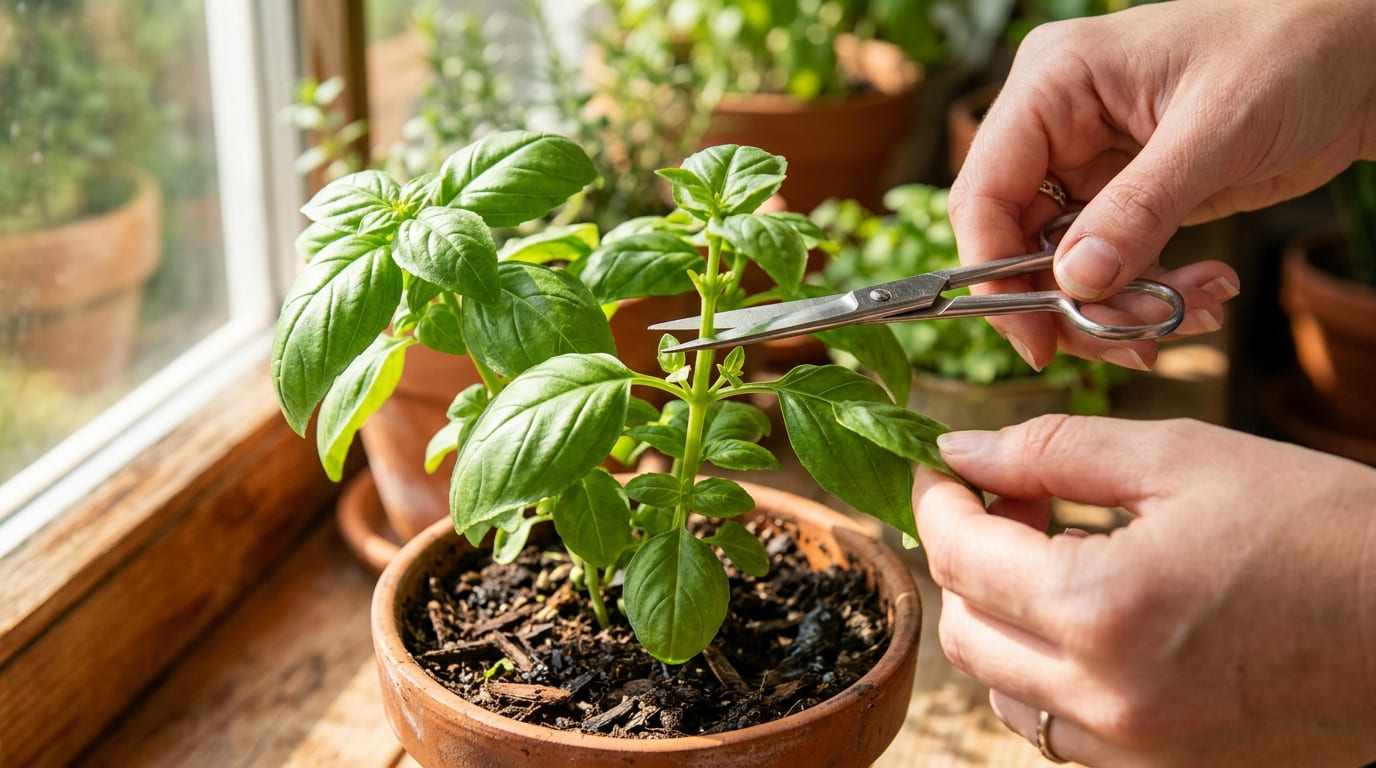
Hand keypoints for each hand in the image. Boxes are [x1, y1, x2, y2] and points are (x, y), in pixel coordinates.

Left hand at [915, 416, 1375, 766]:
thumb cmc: (1326, 531)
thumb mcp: (1185, 460)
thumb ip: (1053, 451)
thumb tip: (961, 452)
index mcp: (1105, 607)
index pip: (958, 557)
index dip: (936, 503)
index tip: (943, 471)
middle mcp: (1108, 697)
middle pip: (965, 628)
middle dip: (965, 556)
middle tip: (1012, 503)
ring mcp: (1137, 751)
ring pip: (1002, 687)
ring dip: (1001, 616)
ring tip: (1055, 556)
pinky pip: (1060, 728)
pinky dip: (1047, 670)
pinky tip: (1094, 618)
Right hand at [948, 0, 1375, 369]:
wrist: (1363, 56)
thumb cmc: (1295, 52)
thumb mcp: (1217, 130)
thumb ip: (1140, 209)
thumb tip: (1076, 282)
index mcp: (1051, 84)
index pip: (984, 193)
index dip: (995, 273)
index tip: (1036, 339)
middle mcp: (1055, 124)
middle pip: (1017, 242)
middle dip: (1072, 301)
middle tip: (1135, 341)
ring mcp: (1087, 163)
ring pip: (1063, 266)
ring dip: (1119, 307)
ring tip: (1190, 314)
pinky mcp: (1125, 197)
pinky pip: (1109, 266)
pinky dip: (1148, 296)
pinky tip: (1206, 293)